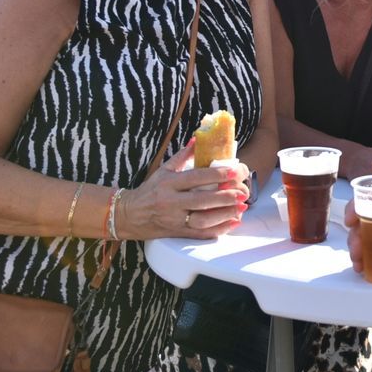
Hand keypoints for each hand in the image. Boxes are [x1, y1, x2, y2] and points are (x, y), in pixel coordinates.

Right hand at [122, 161, 248, 239]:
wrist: (128, 215)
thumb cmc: (149, 190)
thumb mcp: (163, 170)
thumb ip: (183, 155)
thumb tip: (198, 138)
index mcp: (168, 183)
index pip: (195, 178)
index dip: (216, 175)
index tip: (234, 171)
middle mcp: (171, 202)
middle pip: (201, 200)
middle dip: (224, 196)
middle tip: (242, 191)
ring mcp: (174, 219)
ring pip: (202, 220)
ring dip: (224, 214)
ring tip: (241, 207)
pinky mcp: (177, 233)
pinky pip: (200, 233)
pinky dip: (218, 229)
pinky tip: (233, 222)